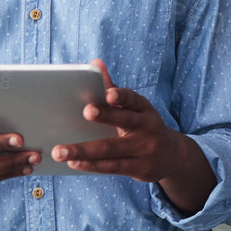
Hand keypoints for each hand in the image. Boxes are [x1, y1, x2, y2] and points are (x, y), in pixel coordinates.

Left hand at [53, 61, 195, 181]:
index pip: (134, 99)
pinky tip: (74, 163)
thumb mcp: (134, 108)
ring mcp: (144, 149)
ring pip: (112, 149)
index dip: (122, 96)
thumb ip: (112, 88)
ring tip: (59, 151)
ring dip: (84, 150)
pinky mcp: (138, 168)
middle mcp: (147, 127)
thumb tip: (95, 63)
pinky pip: (112, 166)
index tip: (108, 93)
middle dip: (106, 116)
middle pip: (125, 121)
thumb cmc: (142, 126)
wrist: (170, 156)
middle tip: (86, 111)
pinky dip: (91, 165)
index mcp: (144, 109)